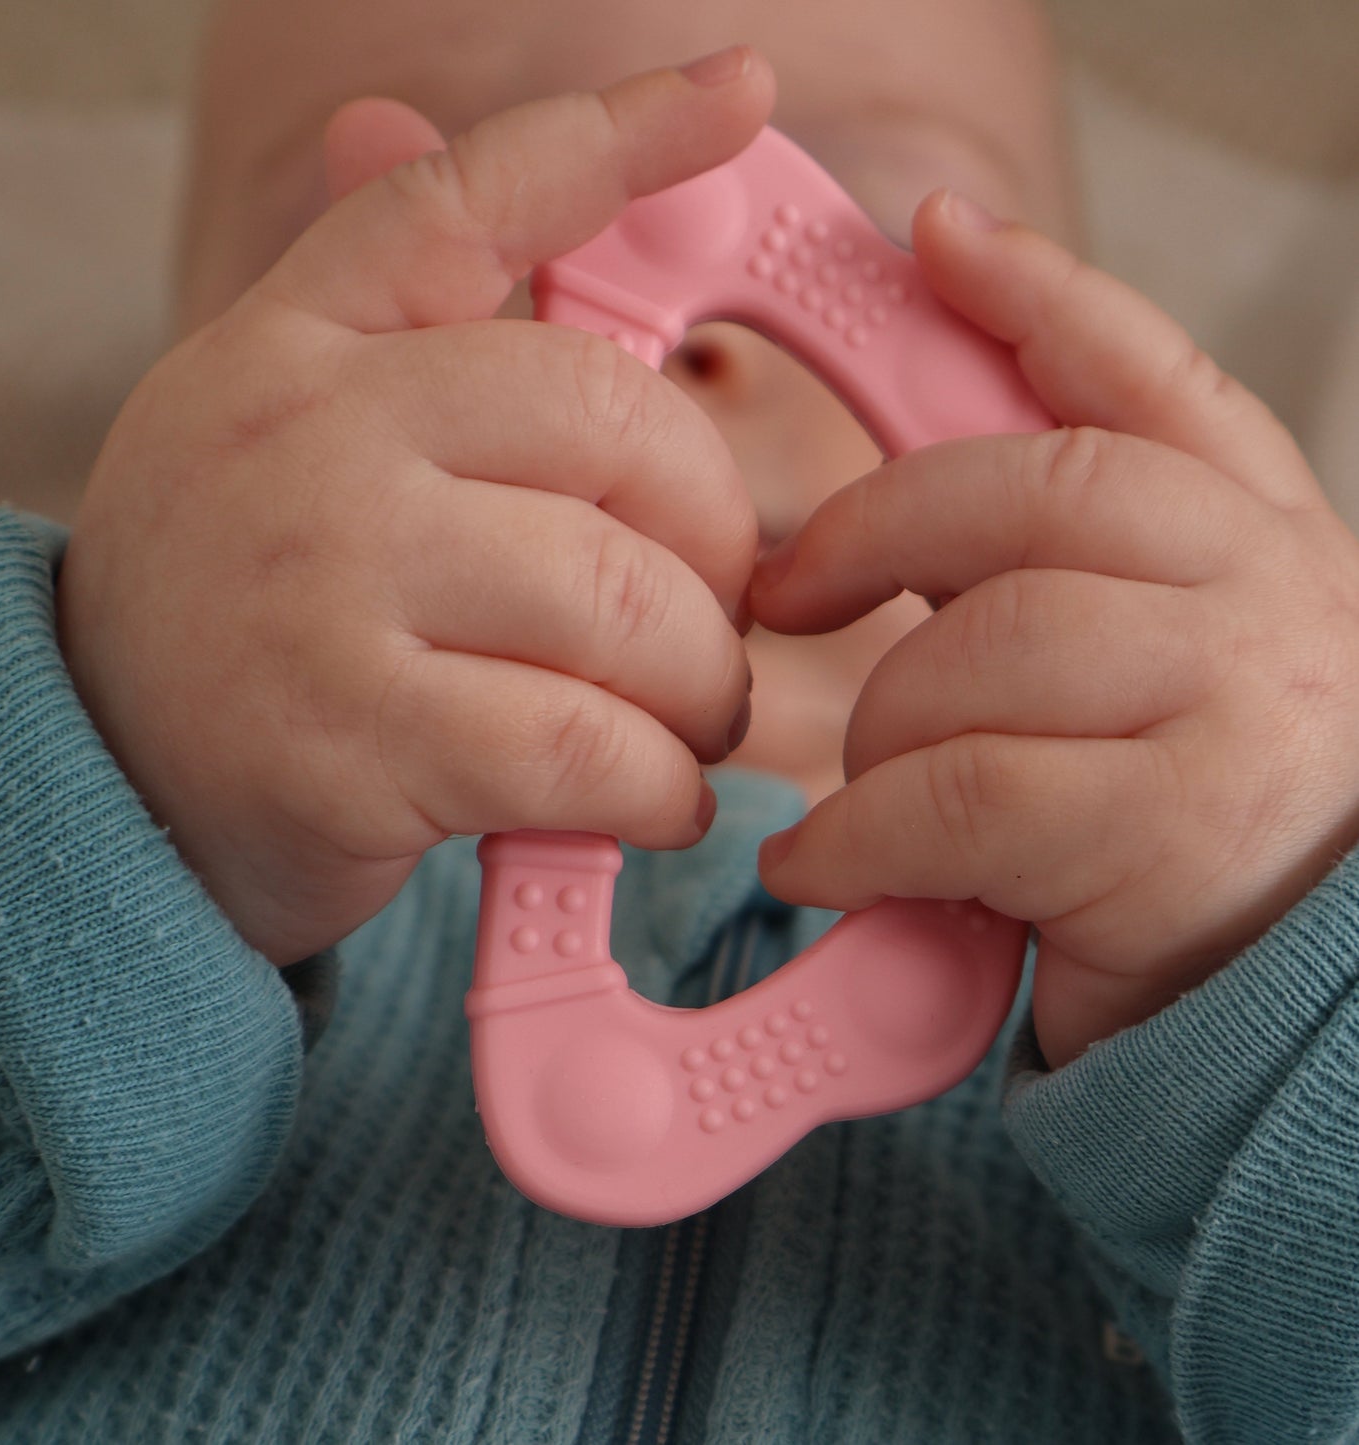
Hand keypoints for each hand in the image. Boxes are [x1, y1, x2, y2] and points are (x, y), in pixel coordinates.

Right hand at [57, 52, 772, 963]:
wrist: (105, 779)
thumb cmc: (242, 602)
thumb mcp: (277, 426)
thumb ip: (370, 309)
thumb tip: (382, 119)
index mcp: (305, 346)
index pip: (466, 200)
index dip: (620, 134)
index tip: (741, 85)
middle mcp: (310, 439)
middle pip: (619, 430)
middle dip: (720, 542)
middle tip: (722, 618)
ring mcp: (324, 588)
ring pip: (626, 604)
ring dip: (705, 686)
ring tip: (693, 721)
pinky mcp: (350, 746)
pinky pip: (583, 750)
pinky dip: (660, 787)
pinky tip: (658, 799)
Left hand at [750, 190, 1358, 1067]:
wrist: (1281, 1012)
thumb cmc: (1171, 836)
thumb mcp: (1132, 684)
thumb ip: (1049, 587)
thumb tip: (875, 533)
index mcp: (1254, 540)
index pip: (1148, 381)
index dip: (1040, 298)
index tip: (938, 238)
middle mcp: (1266, 594)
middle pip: (1035, 492)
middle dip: (874, 532)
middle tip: (785, 591)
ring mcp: (1235, 702)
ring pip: (982, 648)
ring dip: (880, 725)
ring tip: (860, 792)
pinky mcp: (1174, 825)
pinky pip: (960, 791)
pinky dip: (859, 833)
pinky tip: (821, 867)